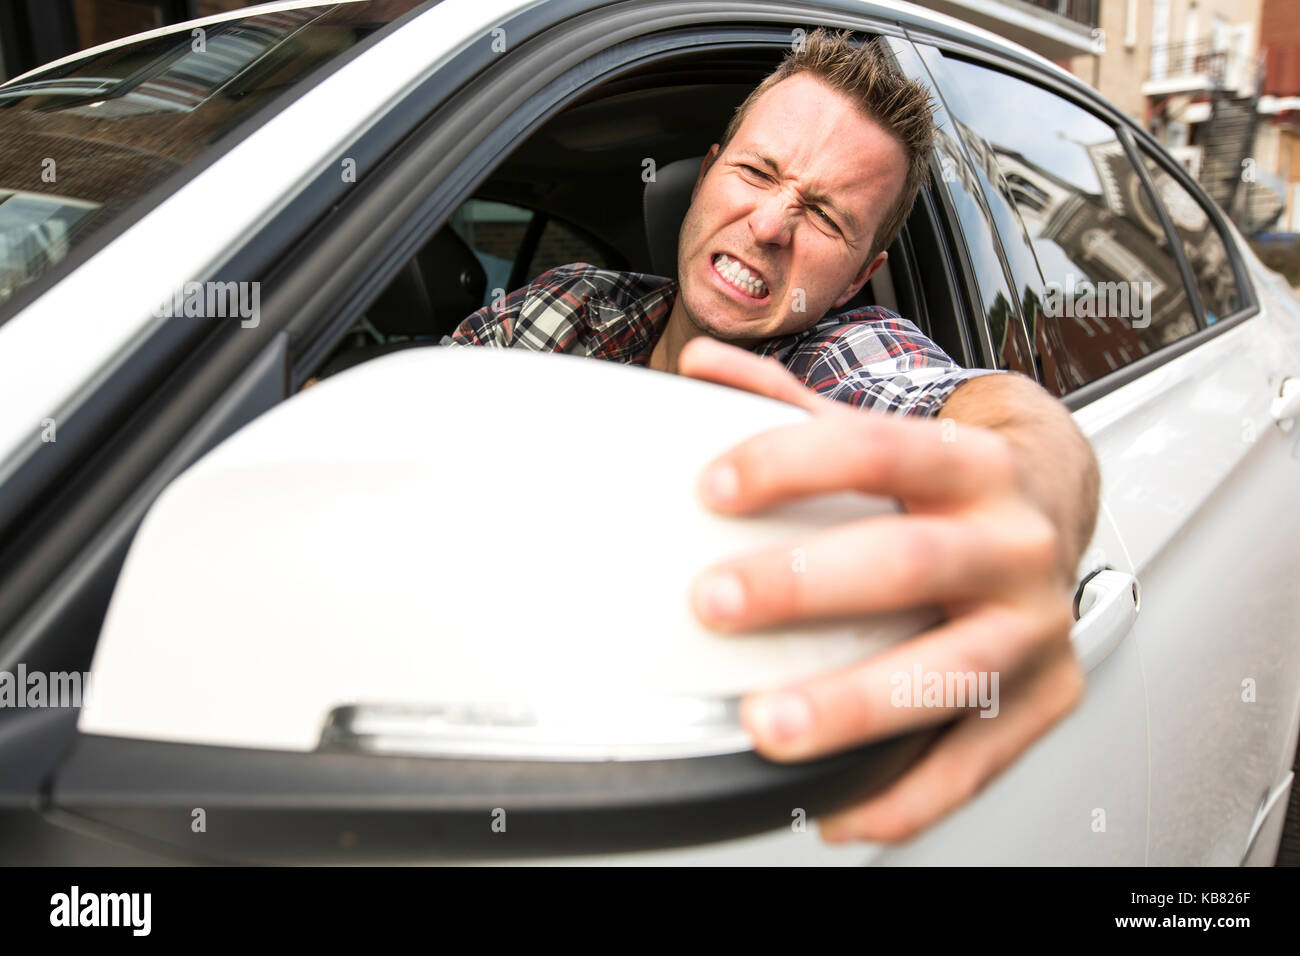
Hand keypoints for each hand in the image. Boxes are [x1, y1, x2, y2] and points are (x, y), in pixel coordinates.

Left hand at [678, 336, 1085, 843]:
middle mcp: (1012, 544)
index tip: (714, 487)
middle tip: (717, 603)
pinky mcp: (1046, 698)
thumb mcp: (889, 434)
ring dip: (854, 703)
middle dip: (807, 585)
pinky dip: (903, 795)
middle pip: (912, 562)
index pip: (880, 449)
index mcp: (971, 467)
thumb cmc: (953, 484)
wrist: (1059, 511)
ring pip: (949, 672)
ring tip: (769, 727)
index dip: (793, 462)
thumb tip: (703, 369)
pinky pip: (974, 761)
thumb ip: (793, 405)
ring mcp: (1035, 627)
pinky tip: (834, 806)